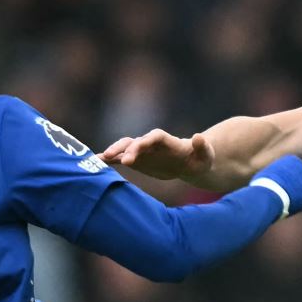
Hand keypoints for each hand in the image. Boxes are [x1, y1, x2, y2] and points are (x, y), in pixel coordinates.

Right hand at [99, 129, 213, 181]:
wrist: (191, 163)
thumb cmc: (200, 158)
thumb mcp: (205, 154)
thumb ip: (201, 146)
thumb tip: (199, 137)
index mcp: (167, 140)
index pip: (153, 137)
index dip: (143, 142)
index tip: (134, 150)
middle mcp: (151, 143)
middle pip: (135, 141)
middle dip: (124, 148)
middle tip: (113, 158)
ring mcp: (142, 151)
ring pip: (124, 148)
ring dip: (113, 152)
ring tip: (98, 159)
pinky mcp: (137, 160)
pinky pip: (121, 158)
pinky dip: (109, 160)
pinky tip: (96, 162)